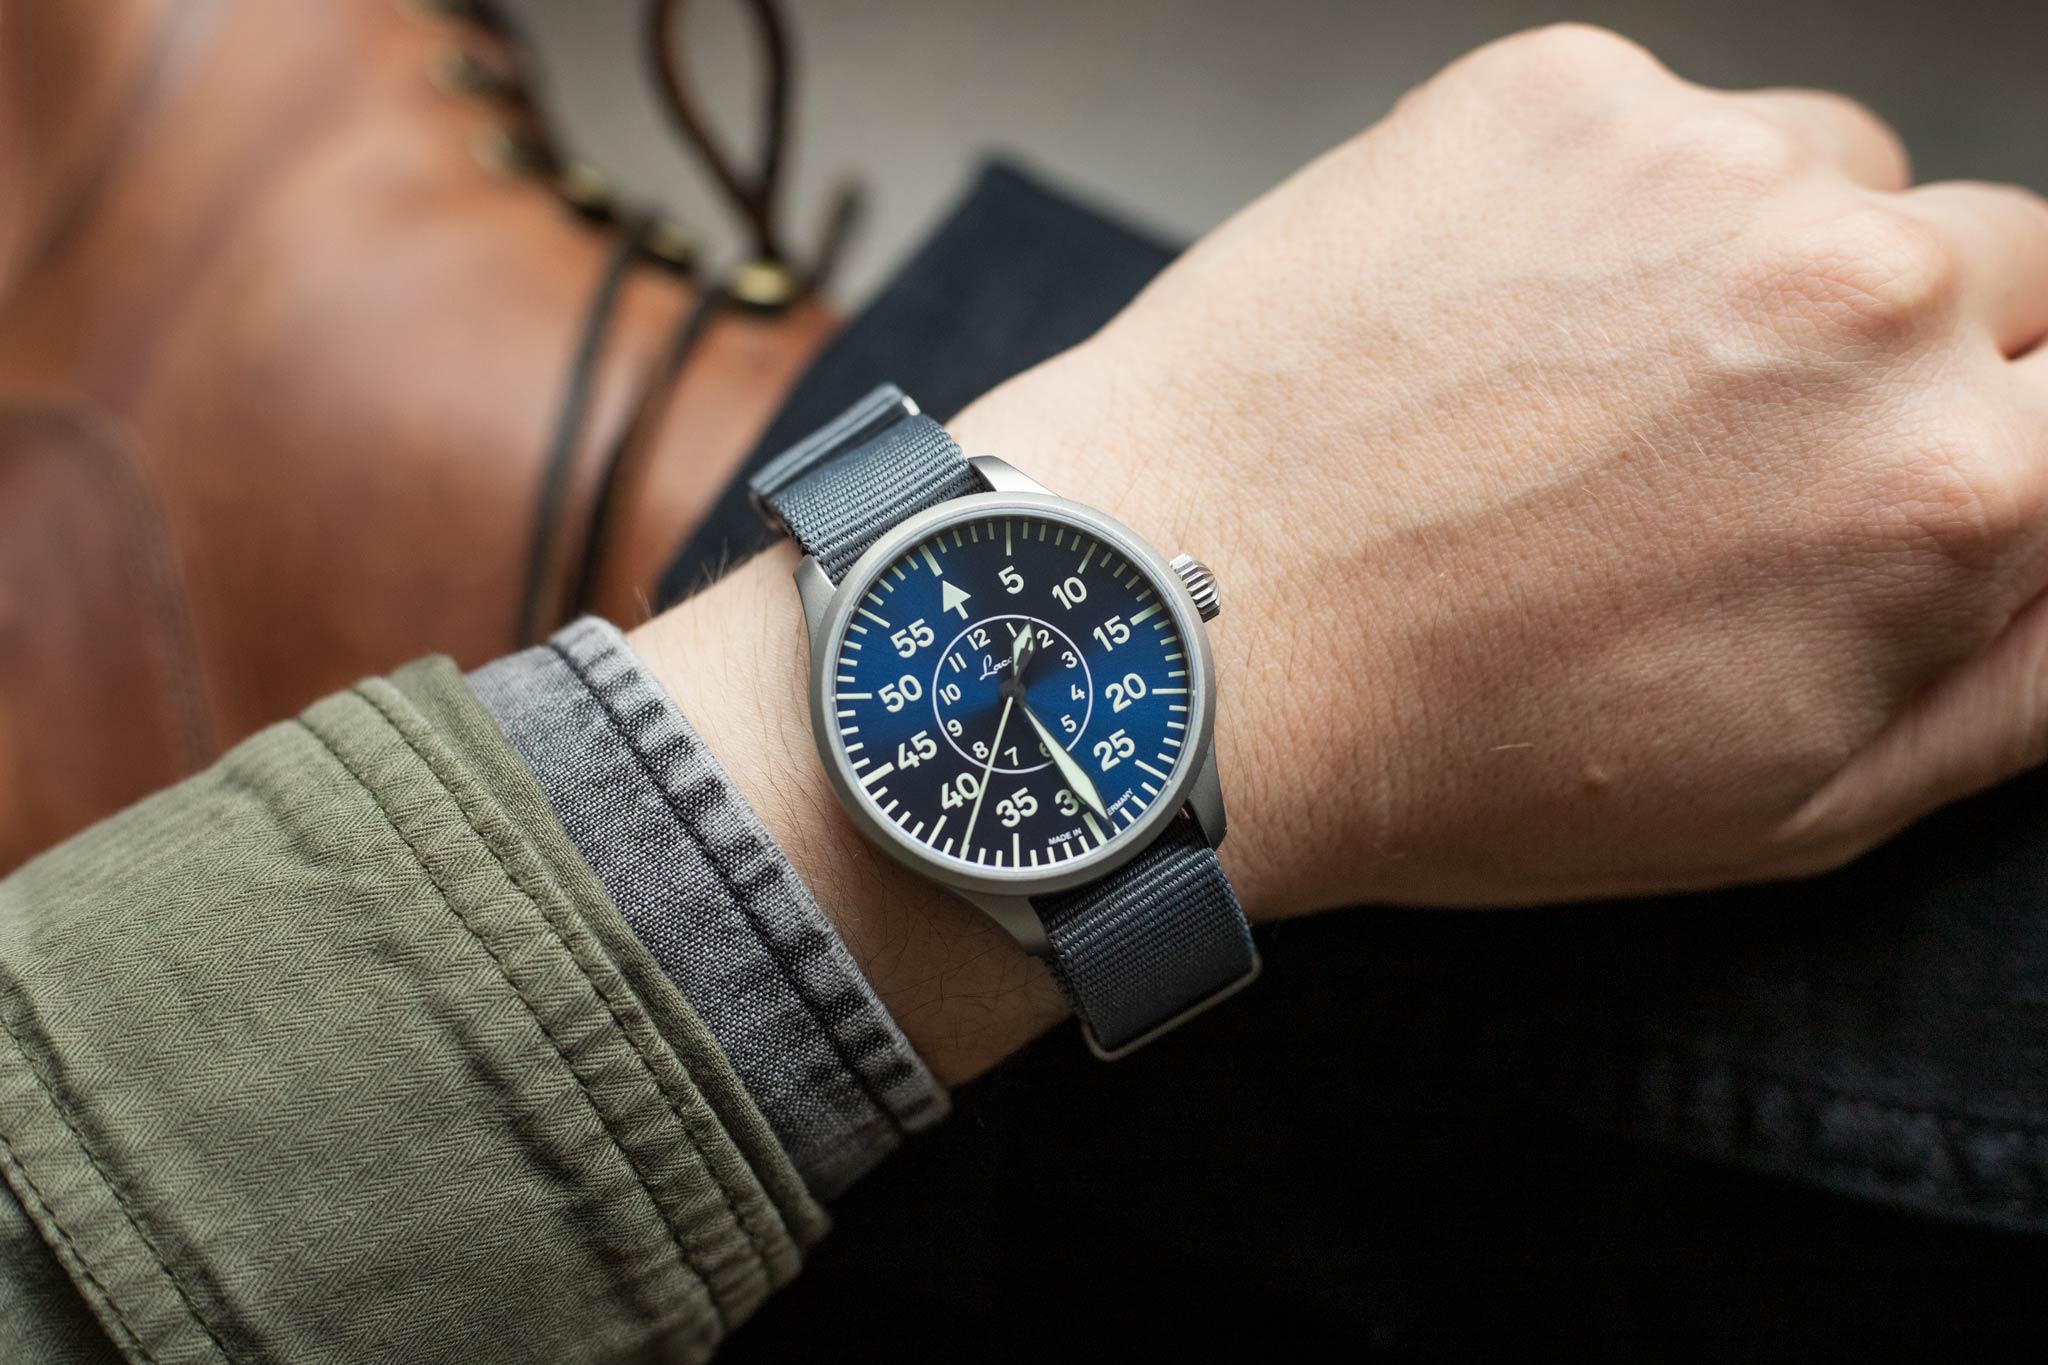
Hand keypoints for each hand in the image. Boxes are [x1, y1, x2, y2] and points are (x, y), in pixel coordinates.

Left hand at [951, 24, 2047, 911]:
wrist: (1183, 632)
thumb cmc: (1456, 747)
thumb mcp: (1787, 805)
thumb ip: (2019, 683)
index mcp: (1949, 489)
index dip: (2009, 448)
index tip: (1906, 475)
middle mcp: (1855, 296)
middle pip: (1997, 274)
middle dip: (1903, 363)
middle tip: (1722, 463)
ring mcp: (1699, 170)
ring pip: (1842, 182)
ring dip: (1768, 269)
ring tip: (1594, 400)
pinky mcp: (1558, 97)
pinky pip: (1677, 125)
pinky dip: (1622, 209)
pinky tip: (1502, 329)